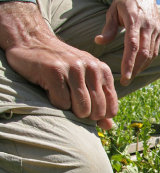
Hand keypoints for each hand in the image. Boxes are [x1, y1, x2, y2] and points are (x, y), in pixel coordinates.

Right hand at [0, 2, 117, 129]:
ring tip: (62, 96)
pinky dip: (55, 103)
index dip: (98, 117)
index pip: (111, 109)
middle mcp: (92, 68)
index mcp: (103, 71)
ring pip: (82, 109)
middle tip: (72, 104)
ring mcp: (74, 68)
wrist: (32, 40)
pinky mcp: (55, 71)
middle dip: (84, 115)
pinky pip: (62, 103)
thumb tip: (109, 126)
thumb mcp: (86, 80)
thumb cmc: (62, 66)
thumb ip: (100, 103)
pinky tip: (50, 89)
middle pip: (97, 111)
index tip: (87, 110)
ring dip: (70, 110)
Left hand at [95, 0, 159, 85]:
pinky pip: (154, 51)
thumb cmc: (125, 1)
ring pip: (151, 54)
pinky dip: (147, 62)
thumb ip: (108, 28)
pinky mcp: (159, 33)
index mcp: (134, 20)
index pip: (132, 46)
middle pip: (143, 53)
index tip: (124, 77)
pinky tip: (139, 67)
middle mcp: (147, 26)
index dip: (129, 63)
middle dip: (135, 70)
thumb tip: (98, 42)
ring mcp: (155, 30)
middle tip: (125, 82)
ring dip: (141, 68)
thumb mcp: (113, 11)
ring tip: (130, 76)